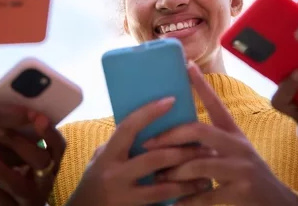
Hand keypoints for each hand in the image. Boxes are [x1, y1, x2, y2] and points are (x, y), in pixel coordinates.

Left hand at [0, 112, 65, 205]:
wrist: (19, 202)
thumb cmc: (18, 166)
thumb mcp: (24, 151)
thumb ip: (21, 133)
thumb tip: (9, 105)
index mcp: (52, 160)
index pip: (58, 145)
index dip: (49, 132)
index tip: (37, 117)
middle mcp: (46, 179)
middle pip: (41, 162)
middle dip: (20, 145)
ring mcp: (32, 197)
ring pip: (21, 186)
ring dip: (3, 169)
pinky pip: (5, 203)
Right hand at [67, 97, 209, 205]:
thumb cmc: (91, 184)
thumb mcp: (98, 161)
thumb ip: (118, 145)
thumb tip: (142, 122)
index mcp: (108, 156)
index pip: (129, 128)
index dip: (149, 113)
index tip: (171, 100)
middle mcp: (115, 175)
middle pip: (155, 159)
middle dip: (183, 153)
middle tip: (206, 147)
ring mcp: (124, 197)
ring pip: (163, 188)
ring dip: (187, 182)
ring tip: (206, 177)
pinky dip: (178, 202)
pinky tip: (193, 198)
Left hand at [143, 62, 297, 205]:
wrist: (278, 202)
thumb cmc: (248, 175)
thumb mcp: (235, 152)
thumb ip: (212, 142)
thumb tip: (178, 136)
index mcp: (234, 133)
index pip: (216, 104)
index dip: (202, 85)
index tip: (187, 65)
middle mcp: (238, 146)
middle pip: (200, 130)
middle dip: (170, 136)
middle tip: (148, 144)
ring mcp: (241, 168)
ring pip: (199, 163)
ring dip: (174, 172)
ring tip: (157, 178)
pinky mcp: (241, 191)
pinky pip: (207, 194)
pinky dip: (187, 200)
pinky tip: (175, 204)